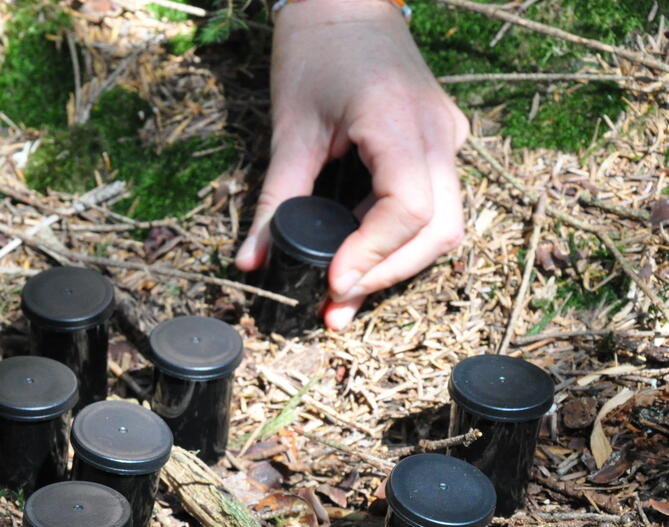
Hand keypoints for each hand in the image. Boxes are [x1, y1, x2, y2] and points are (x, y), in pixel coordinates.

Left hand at [235, 0, 468, 328]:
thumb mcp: (289, 129)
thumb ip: (274, 199)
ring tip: (343, 291)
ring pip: (444, 224)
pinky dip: (399, 238)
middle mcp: (437, 133)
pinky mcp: (438, 142)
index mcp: (400, 122)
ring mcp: (445, 137)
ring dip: (397, 264)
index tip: (332, 284)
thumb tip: (249, 261)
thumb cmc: (314, 51)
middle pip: (439, 229)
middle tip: (334, 306)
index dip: (373, 256)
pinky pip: (435, 203)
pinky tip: (358, 255)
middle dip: (387, 275)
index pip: (409, 210)